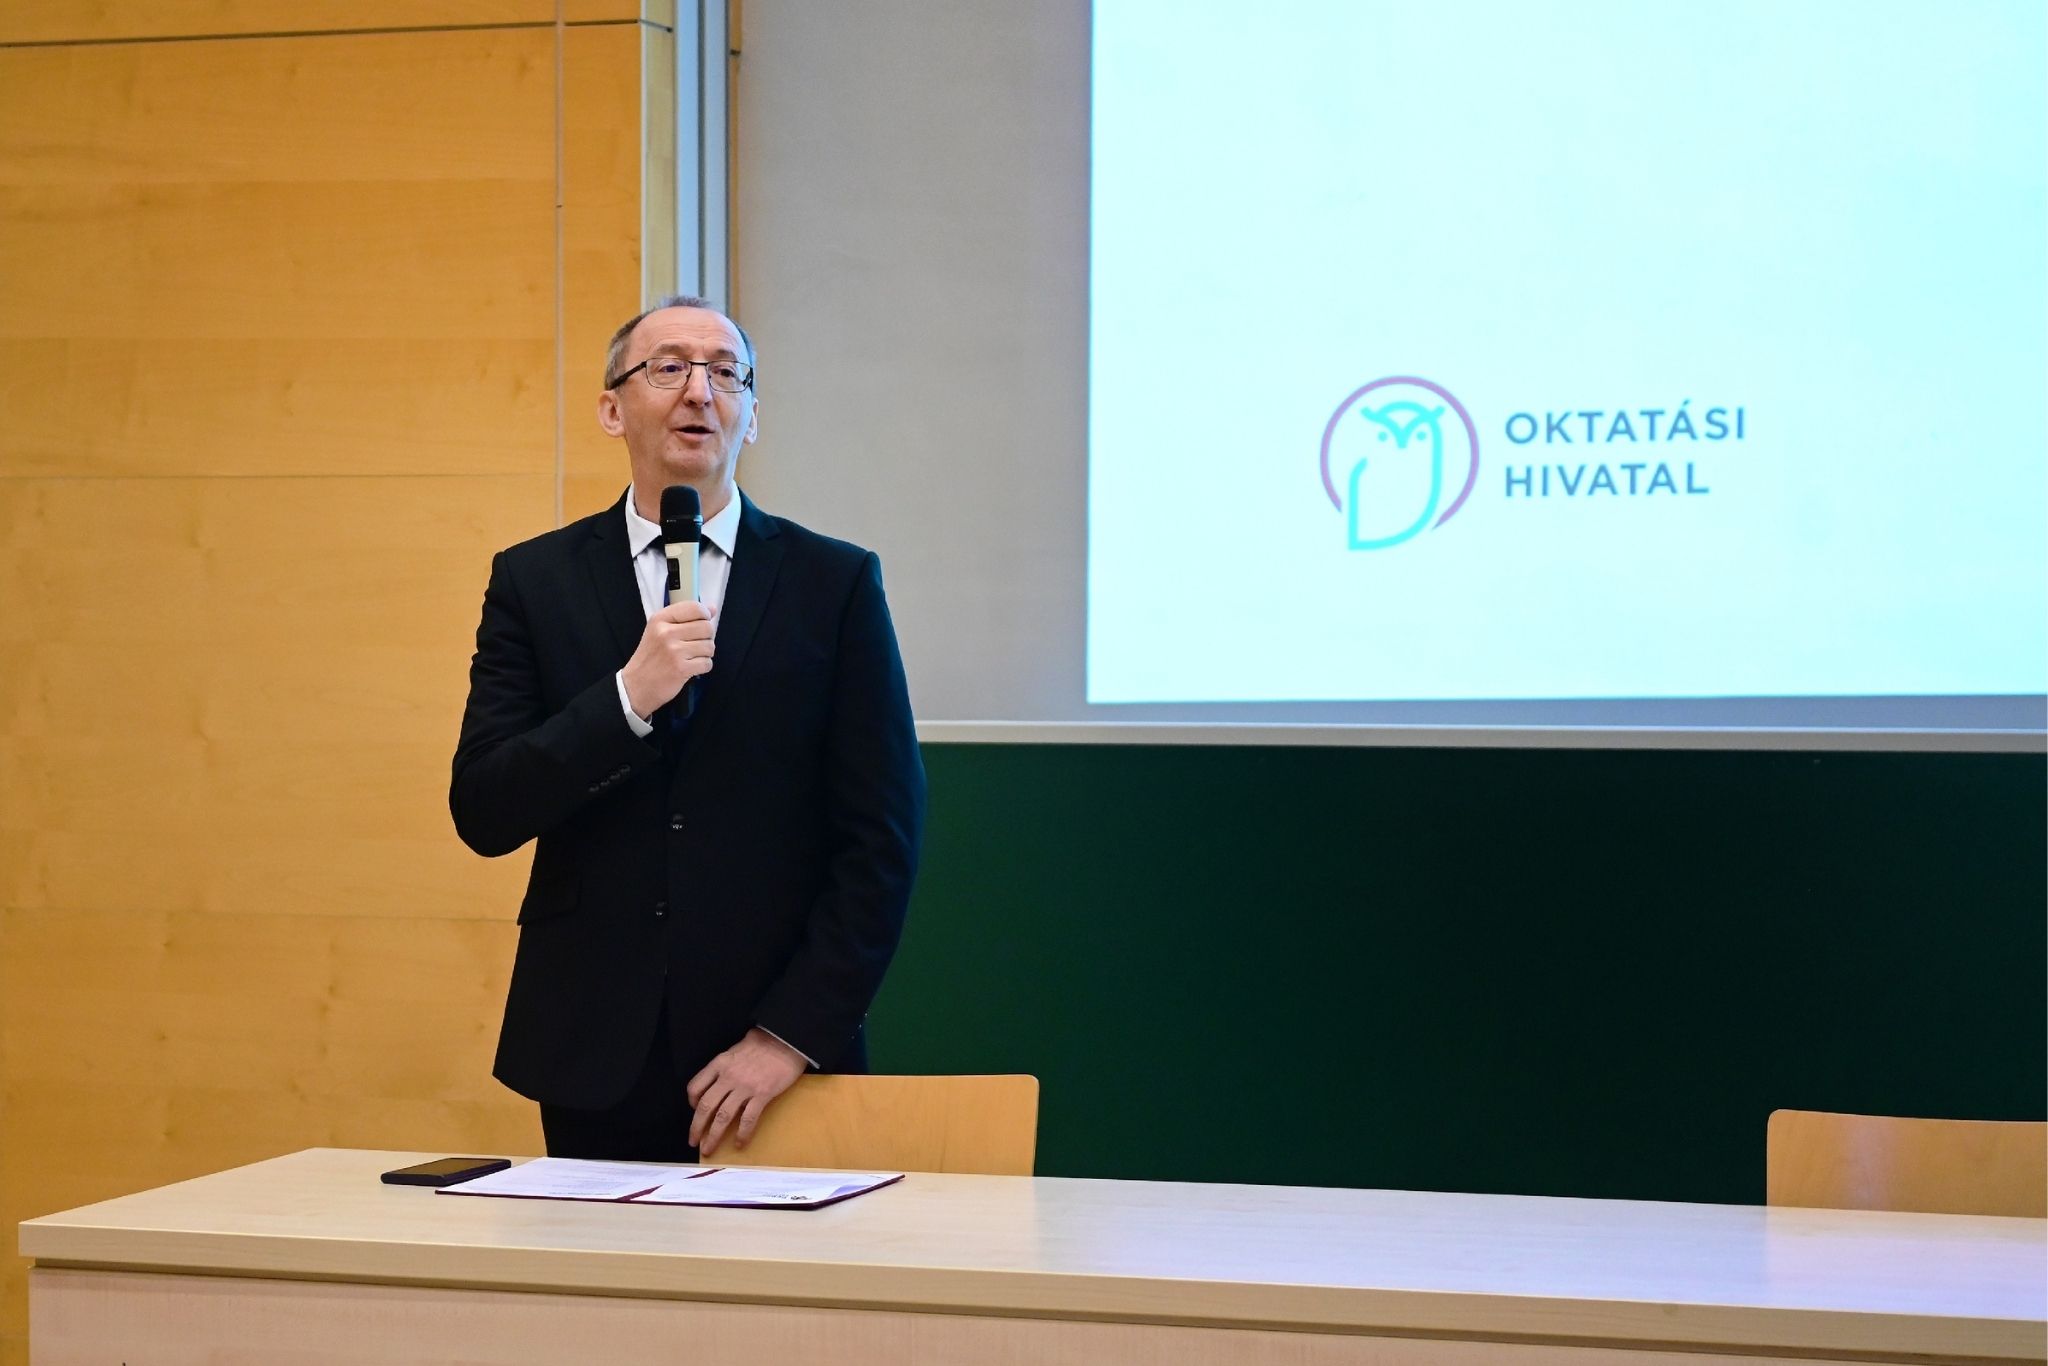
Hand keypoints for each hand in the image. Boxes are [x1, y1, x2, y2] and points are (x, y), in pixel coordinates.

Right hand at [619, 601, 716, 718]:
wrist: (636, 685)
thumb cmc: (650, 657)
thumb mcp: (659, 631)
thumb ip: (686, 618)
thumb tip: (712, 608)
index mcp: (660, 619)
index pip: (695, 607)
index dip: (705, 615)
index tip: (702, 623)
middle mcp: (666, 632)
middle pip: (707, 627)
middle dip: (707, 637)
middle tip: (696, 644)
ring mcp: (674, 651)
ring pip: (709, 646)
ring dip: (705, 653)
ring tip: (691, 657)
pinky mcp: (681, 668)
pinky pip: (707, 663)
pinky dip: (703, 667)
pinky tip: (691, 667)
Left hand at [686, 1027, 807, 1156]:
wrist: (787, 1040)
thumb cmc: (763, 1043)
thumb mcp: (735, 1050)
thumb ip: (725, 1067)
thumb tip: (719, 1083)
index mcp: (719, 1064)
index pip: (695, 1086)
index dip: (692, 1102)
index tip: (695, 1110)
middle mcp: (728, 1077)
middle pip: (705, 1106)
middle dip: (696, 1127)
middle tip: (693, 1141)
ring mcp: (745, 1087)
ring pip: (723, 1116)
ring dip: (713, 1136)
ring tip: (709, 1149)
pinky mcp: (762, 1095)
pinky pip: (748, 1119)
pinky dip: (742, 1134)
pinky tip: (739, 1144)